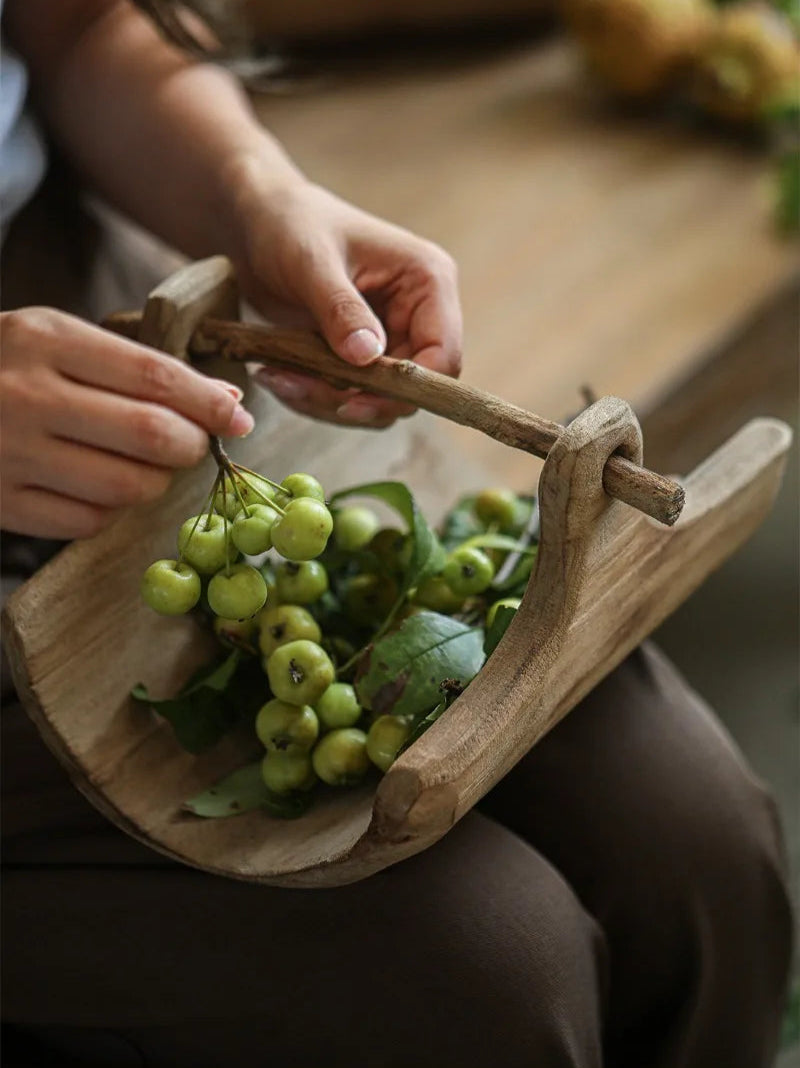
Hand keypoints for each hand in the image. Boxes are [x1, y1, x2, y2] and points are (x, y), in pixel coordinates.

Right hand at [0, 307, 253, 538]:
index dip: (209, 404)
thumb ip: (136, 367)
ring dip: (155, 483)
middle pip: (151, 436)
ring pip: (128, 487)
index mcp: (44, 339)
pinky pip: (88, 521)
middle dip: (192, 447)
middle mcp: (26, 395)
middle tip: (194, 446)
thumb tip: (227, 404)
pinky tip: (96, 486)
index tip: (239, 420)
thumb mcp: (57, 340)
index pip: (155, 377)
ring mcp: (8, 454)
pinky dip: (110, 509)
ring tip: (143, 466)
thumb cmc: (3, 366)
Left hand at [226, 174, 462, 426]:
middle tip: (299, 389)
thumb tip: (367, 357)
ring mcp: (392, 337)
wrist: (259, 222)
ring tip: (277, 379)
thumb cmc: (290, 224)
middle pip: (410, 388)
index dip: (407, 389)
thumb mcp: (311, 263)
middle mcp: (419, 314)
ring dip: (328, 401)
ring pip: (379, 399)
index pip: (443, 356)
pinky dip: (316, 396)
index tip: (352, 401)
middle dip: (356, 399)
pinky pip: (352, 394)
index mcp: (427, 282)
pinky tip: (279, 376)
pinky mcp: (363, 354)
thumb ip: (341, 310)